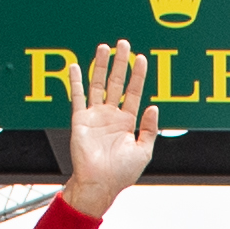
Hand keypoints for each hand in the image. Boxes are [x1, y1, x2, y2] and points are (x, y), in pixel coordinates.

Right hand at [53, 36, 159, 213]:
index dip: (138, 75)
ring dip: (101, 66)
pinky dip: (76, 81)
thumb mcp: (144, 151)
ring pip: (98, 84)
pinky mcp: (80, 120)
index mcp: (127, 122)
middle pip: (116, 83)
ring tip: (105, 48)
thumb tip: (153, 107)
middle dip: (121, 63)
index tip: (142, 59)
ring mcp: (95, 116)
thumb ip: (149, 129)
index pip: (133, 92)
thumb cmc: (121, 173)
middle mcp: (110, 116)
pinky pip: (77, 96)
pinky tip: (75, 66)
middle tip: (124, 44)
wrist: (100, 184)